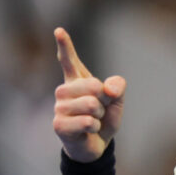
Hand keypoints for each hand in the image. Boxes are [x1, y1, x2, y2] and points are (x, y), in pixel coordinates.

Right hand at [53, 27, 125, 162]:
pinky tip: (88, 130)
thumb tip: (108, 88)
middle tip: (99, 111)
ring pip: (91, 104)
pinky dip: (95, 126)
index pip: (70, 61)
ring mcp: (59, 107)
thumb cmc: (104, 118)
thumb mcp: (117, 100)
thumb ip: (117, 87)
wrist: (97, 143)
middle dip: (105, 100)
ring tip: (92, 120)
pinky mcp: (59, 124)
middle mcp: (64, 91)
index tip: (59, 30)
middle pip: (93, 86)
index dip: (65, 46)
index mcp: (77, 81)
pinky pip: (87, 121)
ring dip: (100, 115)